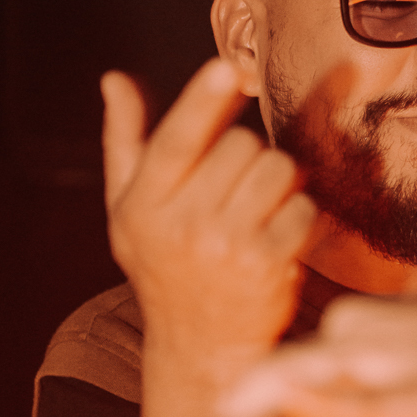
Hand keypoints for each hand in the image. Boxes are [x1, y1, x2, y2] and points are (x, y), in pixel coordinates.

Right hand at [102, 59, 317, 416]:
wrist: (200, 346)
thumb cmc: (165, 263)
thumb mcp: (129, 209)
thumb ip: (125, 140)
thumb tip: (114, 80)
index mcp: (142, 205)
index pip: (175, 142)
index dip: (201, 102)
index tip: (225, 70)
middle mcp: (182, 226)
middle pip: (241, 145)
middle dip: (248, 155)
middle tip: (236, 188)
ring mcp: (227, 248)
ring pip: (278, 169)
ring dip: (278, 181)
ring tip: (257, 210)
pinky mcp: (269, 265)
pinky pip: (303, 207)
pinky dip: (299, 215)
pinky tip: (277, 238)